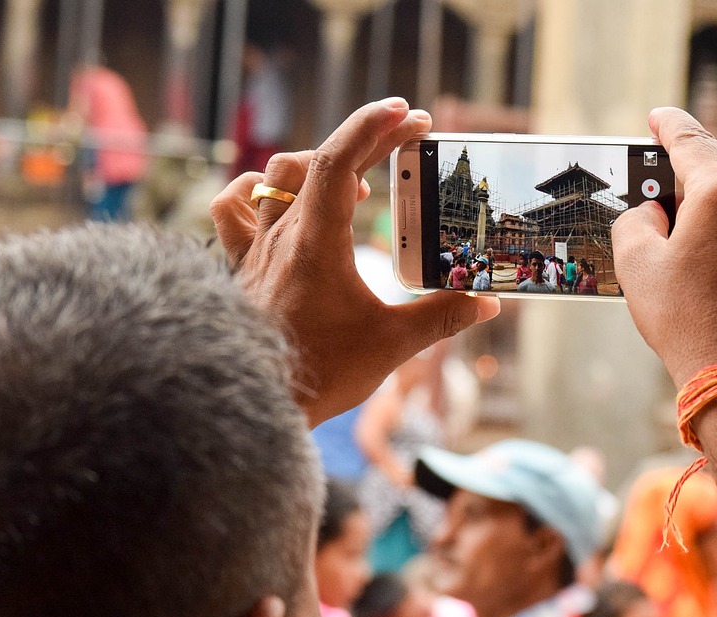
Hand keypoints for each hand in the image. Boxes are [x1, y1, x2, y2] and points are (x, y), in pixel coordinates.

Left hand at [211, 98, 499, 426]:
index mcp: (317, 241)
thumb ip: (441, 317)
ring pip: (275, 177)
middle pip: (316, 160)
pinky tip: (274, 194)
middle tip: (406, 137)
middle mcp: (281, 234)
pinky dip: (254, 190)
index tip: (409, 114)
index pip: (338, 159)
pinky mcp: (241, 268)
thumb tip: (486, 303)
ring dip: (317, 164)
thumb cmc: (320, 373)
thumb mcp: (391, 344)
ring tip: (355, 183)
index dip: (373, 127)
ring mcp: (256, 249)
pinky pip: (231, 210)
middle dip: (366, 140)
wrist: (259, 403)